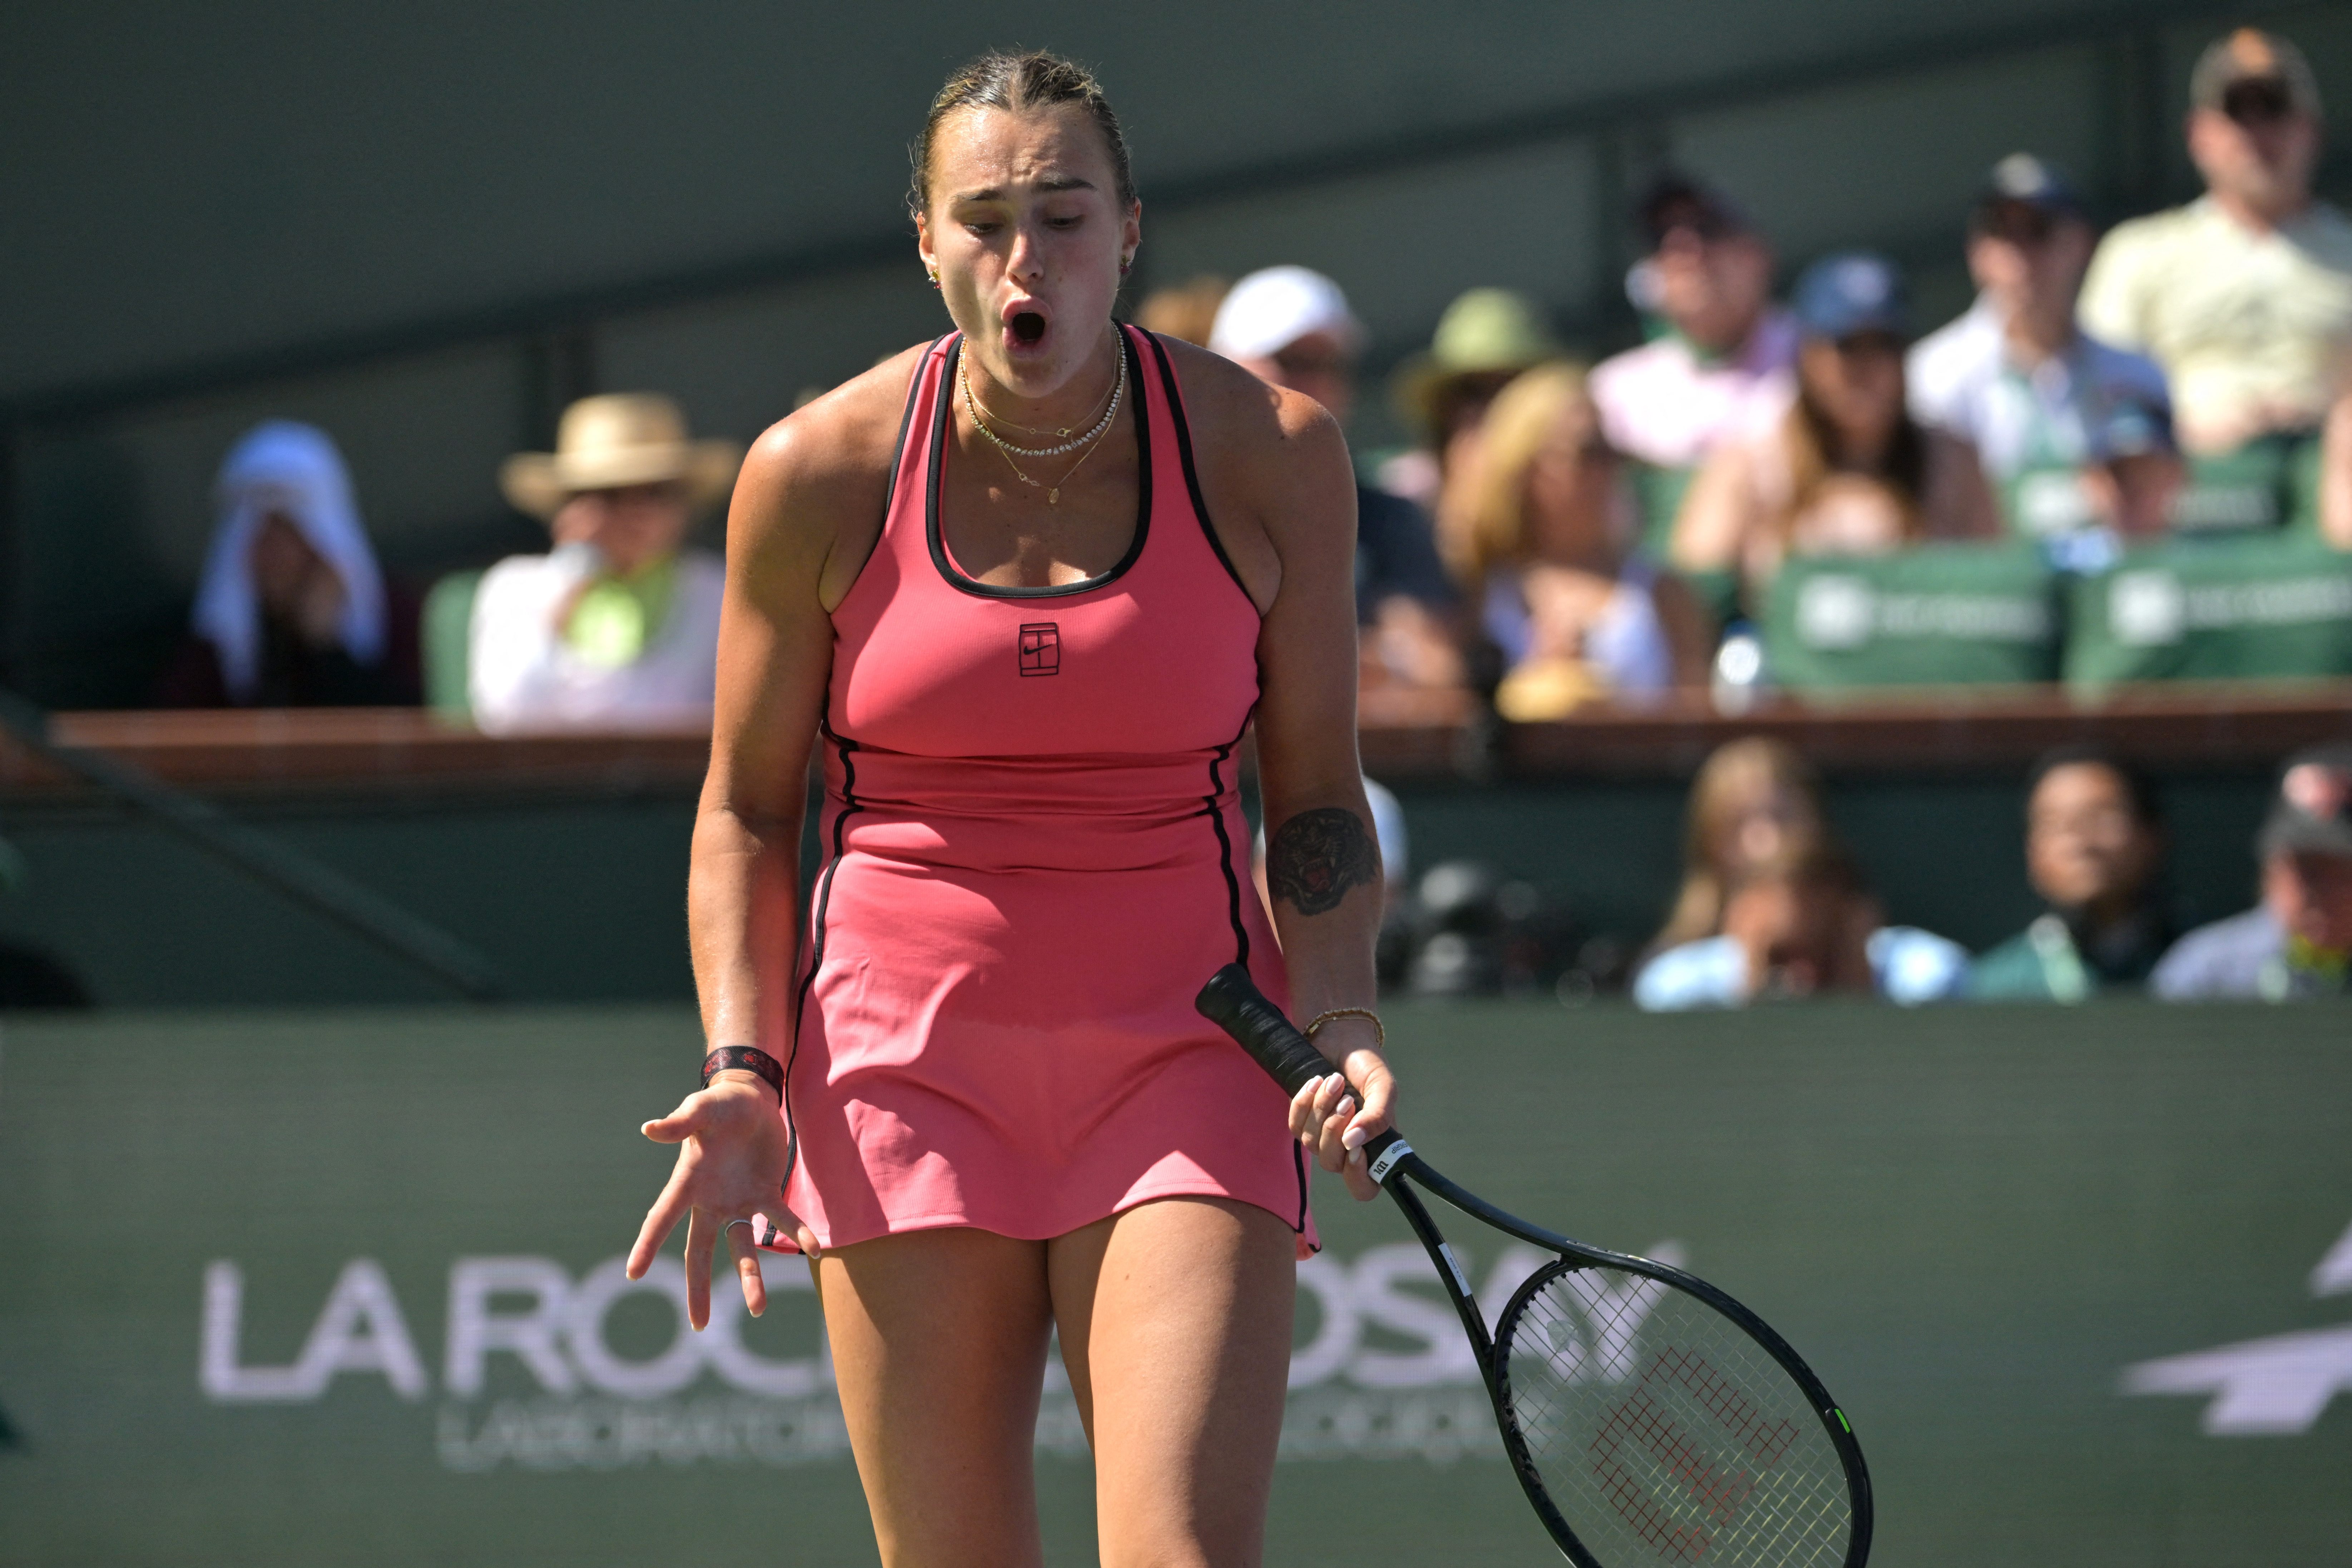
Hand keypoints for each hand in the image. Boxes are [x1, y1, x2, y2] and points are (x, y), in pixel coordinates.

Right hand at [626, 1074, 817, 1330]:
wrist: (751, 1100)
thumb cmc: (719, 1105)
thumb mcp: (701, 1109)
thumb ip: (680, 1123)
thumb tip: (649, 1128)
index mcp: (686, 1182)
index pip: (662, 1217)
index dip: (648, 1243)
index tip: (633, 1274)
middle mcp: (709, 1201)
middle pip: (700, 1251)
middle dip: (698, 1288)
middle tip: (699, 1326)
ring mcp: (737, 1202)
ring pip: (741, 1248)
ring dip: (750, 1277)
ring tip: (758, 1311)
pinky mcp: (765, 1194)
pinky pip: (780, 1220)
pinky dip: (797, 1234)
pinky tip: (815, 1250)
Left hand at [1286, 1024, 1395, 1202]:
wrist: (1341, 1037)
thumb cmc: (1367, 1064)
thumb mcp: (1383, 1086)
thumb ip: (1378, 1116)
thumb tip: (1354, 1142)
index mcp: (1374, 1145)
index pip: (1364, 1186)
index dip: (1358, 1177)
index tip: (1355, 1150)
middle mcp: (1347, 1147)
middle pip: (1333, 1164)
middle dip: (1335, 1130)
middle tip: (1347, 1099)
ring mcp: (1322, 1135)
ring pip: (1311, 1143)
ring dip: (1321, 1109)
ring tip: (1333, 1080)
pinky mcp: (1302, 1120)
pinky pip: (1294, 1126)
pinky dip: (1303, 1103)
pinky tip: (1315, 1082)